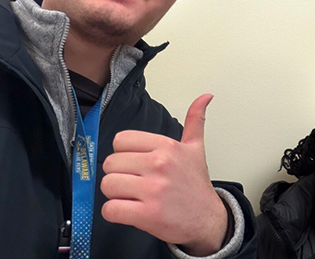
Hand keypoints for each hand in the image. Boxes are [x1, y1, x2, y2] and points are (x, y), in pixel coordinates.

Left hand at [101, 94, 227, 255]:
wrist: (207, 219)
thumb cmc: (195, 186)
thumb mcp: (196, 149)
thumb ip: (195, 121)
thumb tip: (205, 96)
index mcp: (167, 147)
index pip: (121, 140)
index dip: (124, 154)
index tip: (136, 164)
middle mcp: (160, 165)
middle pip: (110, 163)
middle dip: (118, 175)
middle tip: (134, 183)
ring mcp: (153, 190)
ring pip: (107, 185)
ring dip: (115, 194)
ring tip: (132, 197)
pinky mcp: (147, 214)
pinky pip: (110, 209)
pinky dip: (114, 212)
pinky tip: (129, 211)